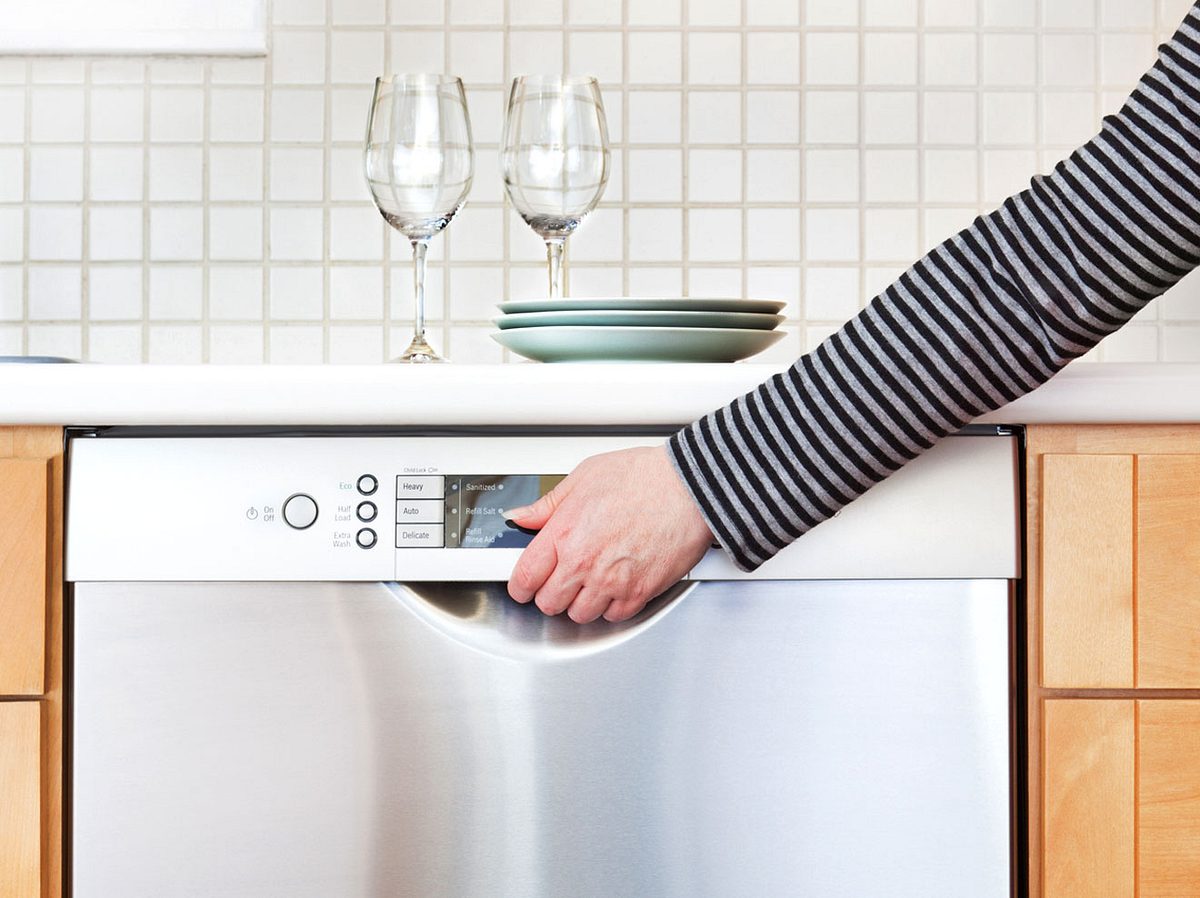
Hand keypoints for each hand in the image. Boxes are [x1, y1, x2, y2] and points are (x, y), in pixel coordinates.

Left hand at [505, 445, 713, 622]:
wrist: (689, 488)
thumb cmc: (644, 477)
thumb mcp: (585, 476)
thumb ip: (548, 504)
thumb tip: (522, 516)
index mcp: (565, 533)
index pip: (525, 577)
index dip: (520, 586)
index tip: (523, 585)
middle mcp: (584, 563)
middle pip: (549, 603)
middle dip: (550, 594)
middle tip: (558, 580)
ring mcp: (612, 582)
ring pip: (579, 615)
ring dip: (581, 602)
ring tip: (590, 580)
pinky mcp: (639, 593)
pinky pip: (614, 616)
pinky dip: (611, 606)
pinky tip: (615, 585)